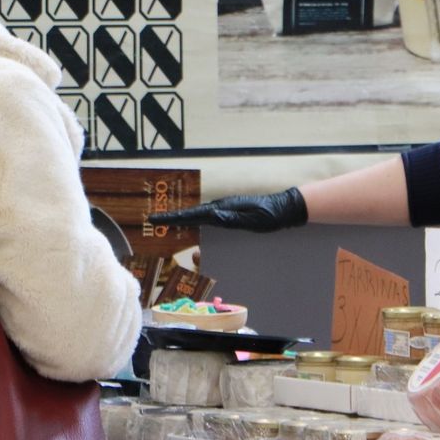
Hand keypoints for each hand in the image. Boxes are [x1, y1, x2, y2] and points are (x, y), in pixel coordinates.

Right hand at [150, 188, 307, 233]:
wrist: (285, 209)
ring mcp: (225, 210)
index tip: (155, 219)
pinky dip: (197, 224)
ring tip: (172, 232)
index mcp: (223, 209)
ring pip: (199, 218)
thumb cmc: (270, 216)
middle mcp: (221, 207)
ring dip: (185, 223)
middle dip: (173, 219)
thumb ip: (231, 220)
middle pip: (191, 214)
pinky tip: (195, 229)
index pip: (192, 214)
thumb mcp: (251, 221)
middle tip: (154, 223)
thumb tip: (211, 217)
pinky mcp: (230, 214)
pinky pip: (208, 220)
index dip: (173, 218)